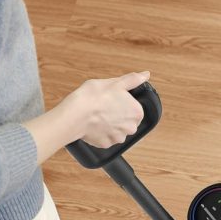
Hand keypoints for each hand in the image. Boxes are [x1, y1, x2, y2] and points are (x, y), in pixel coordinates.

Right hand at [23, 70, 150, 164]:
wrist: (75, 114)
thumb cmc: (94, 97)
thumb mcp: (115, 83)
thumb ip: (132, 80)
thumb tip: (145, 75)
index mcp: (137, 112)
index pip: (135, 109)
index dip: (123, 104)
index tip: (113, 100)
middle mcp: (131, 128)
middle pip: (126, 121)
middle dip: (117, 115)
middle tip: (104, 107)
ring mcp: (118, 138)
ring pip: (116, 130)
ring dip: (109, 125)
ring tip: (98, 115)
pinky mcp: (106, 144)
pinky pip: (105, 137)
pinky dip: (100, 132)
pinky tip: (93, 124)